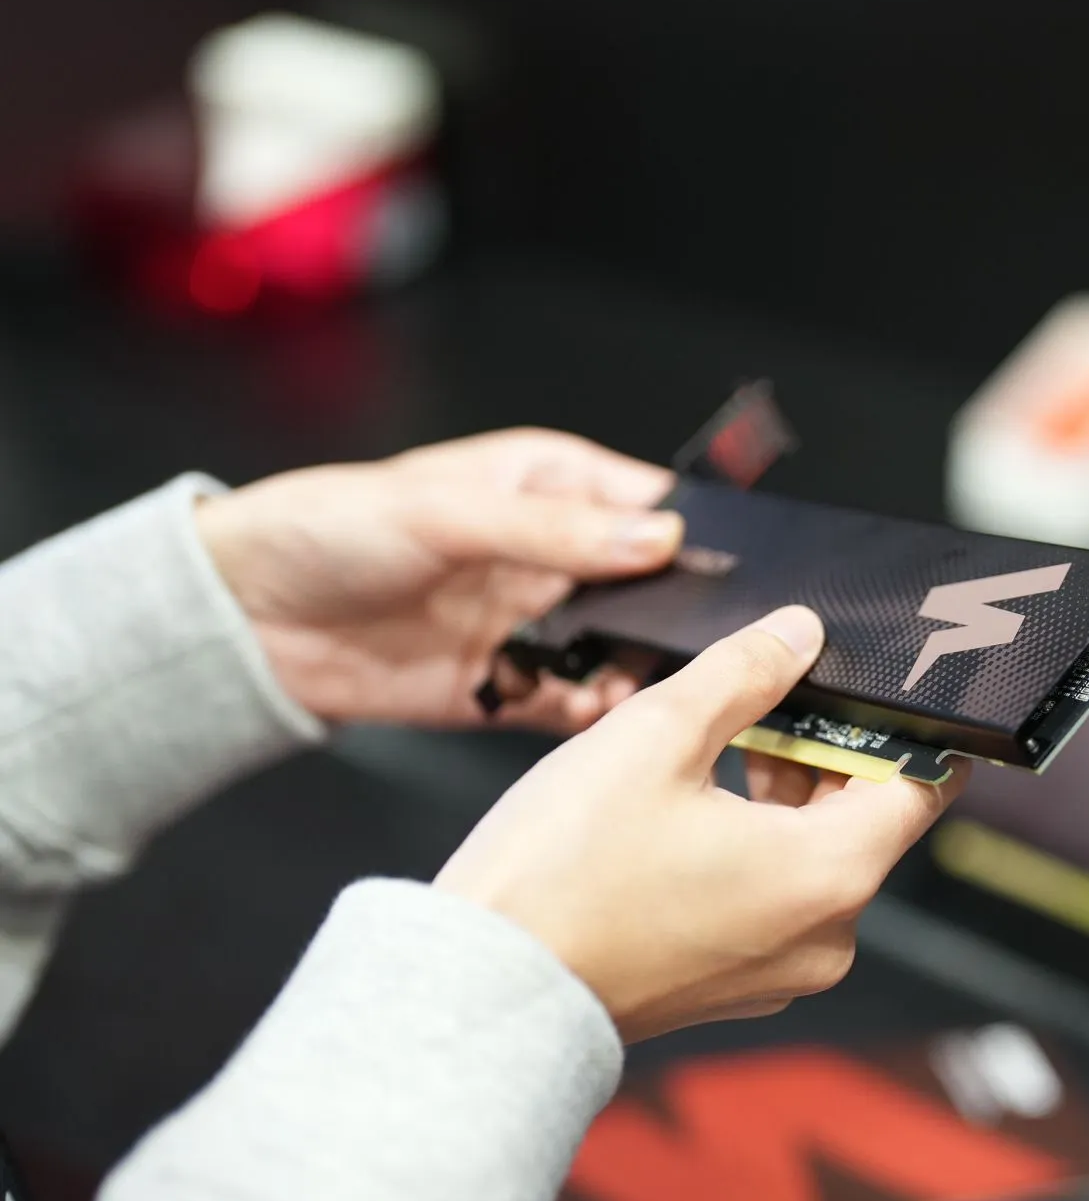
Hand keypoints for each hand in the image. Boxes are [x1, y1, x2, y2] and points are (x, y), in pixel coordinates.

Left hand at [194, 427, 682, 731]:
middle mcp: (555, 554)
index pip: (652, 505)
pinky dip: (592, 716)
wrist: (243, 620)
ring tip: (641, 685)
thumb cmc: (328, 528)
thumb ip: (553, 530)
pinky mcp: (509, 686)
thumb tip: (659, 539)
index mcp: (550, 484)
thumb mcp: (445, 512)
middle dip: (679, 616)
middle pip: (653, 587)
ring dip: (637, 671)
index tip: (733, 570)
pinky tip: (595, 714)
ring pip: (622, 652)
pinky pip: (574, 705)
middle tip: (699, 643)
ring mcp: (535, 624)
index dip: (697, 534)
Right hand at [434, 604, 964, 1040]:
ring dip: (783, 796)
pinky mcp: (732, 986)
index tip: (877, 691)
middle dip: (824, 753)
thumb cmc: (562, 874)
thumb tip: (798, 635)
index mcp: (830, 876)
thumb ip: (746, 672)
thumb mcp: (658, 734)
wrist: (484, 989)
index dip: (905, 730)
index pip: (921, 790)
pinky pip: (774, 900)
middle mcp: (825, 937)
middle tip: (768, 701)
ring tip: (715, 746)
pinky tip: (692, 808)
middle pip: (866, 822)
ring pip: (815, 858)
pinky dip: (753, 848)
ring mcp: (778, 971)